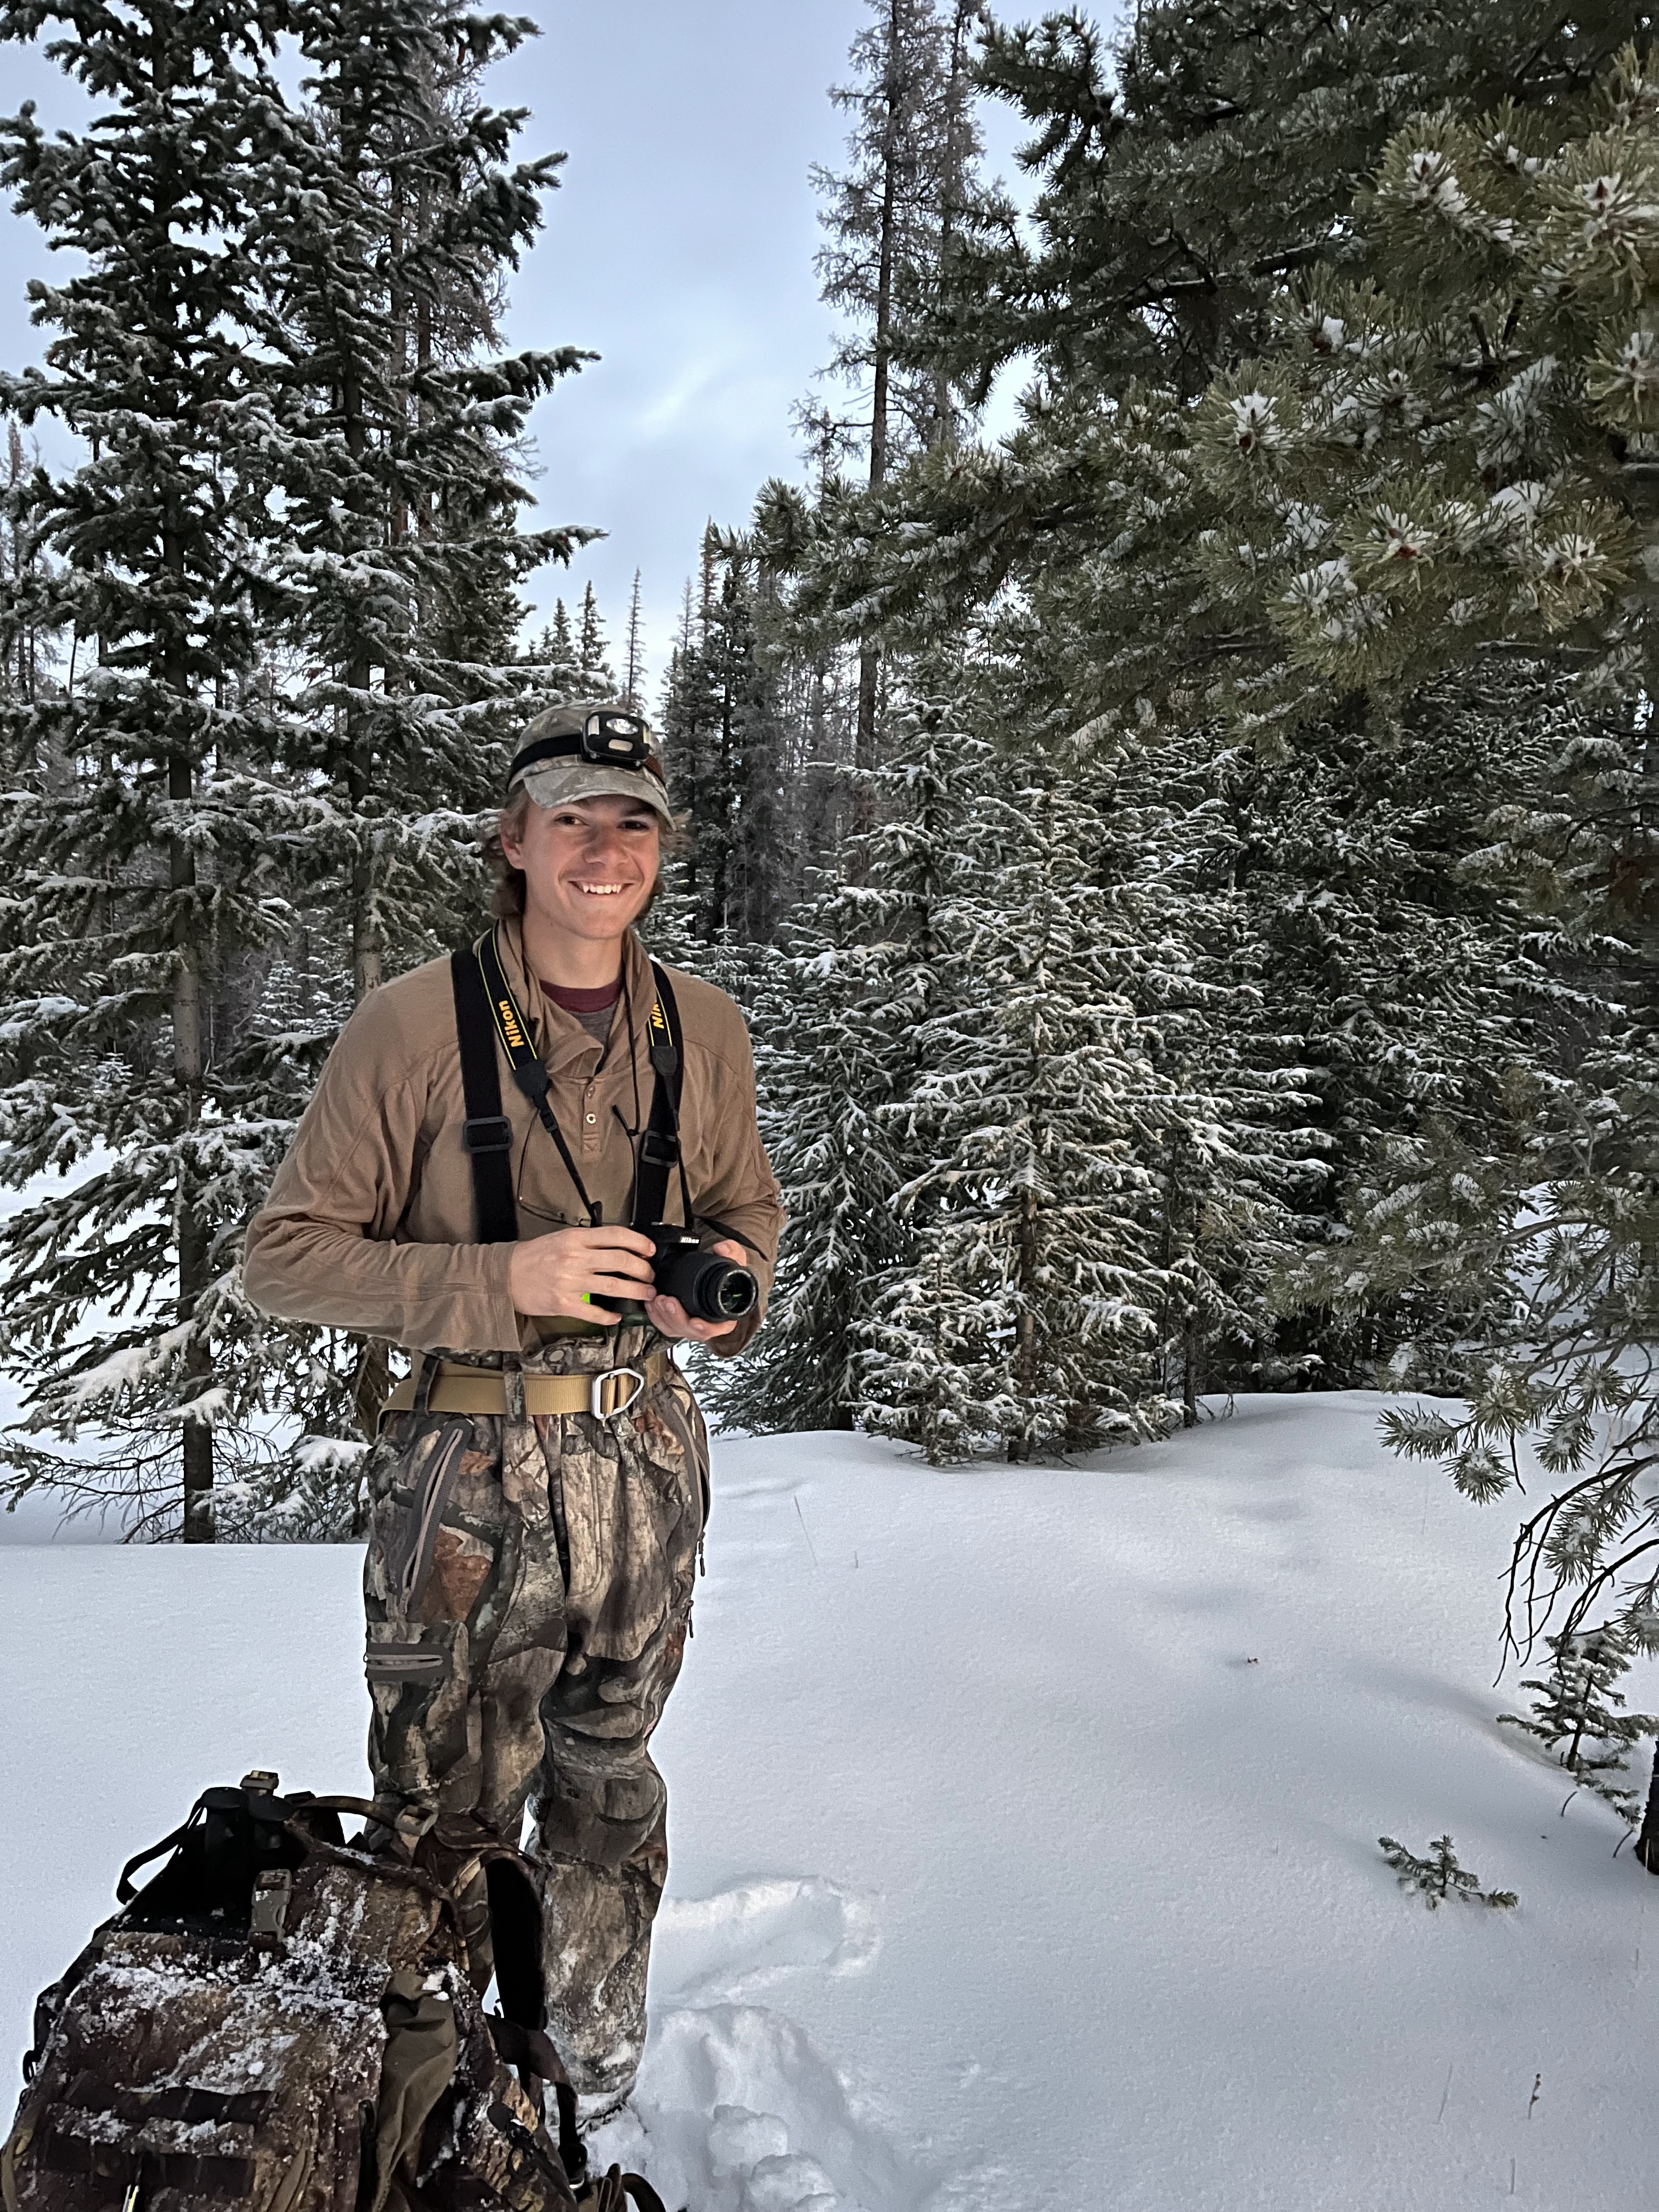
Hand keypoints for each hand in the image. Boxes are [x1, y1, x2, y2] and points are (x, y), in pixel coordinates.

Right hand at [507, 1225, 657, 1322]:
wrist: (505, 1276)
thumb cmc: (532, 1257)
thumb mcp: (561, 1238)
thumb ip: (587, 1241)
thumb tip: (618, 1246)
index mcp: (575, 1239)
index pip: (615, 1235)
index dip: (639, 1242)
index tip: (649, 1250)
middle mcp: (575, 1258)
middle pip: (621, 1261)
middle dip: (643, 1269)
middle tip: (650, 1275)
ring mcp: (570, 1282)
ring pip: (614, 1285)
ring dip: (636, 1291)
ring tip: (646, 1294)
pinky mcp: (564, 1303)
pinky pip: (594, 1311)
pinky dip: (610, 1315)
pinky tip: (618, 1315)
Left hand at [645, 1238, 750, 1343]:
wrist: (717, 1277)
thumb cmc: (728, 1274)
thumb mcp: (735, 1260)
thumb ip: (731, 1251)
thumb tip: (721, 1249)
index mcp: (725, 1316)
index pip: (717, 1328)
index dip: (706, 1328)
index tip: (695, 1321)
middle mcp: (708, 1324)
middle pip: (692, 1331)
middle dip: (677, 1318)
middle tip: (668, 1301)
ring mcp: (691, 1324)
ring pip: (676, 1329)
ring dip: (664, 1317)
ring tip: (657, 1300)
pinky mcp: (678, 1322)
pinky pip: (665, 1325)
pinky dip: (656, 1316)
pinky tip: (651, 1303)